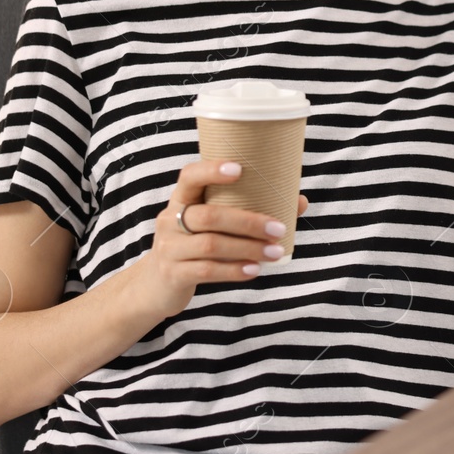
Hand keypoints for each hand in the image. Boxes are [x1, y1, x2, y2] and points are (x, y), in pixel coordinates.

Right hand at [122, 158, 307, 320]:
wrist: (155, 285)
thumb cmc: (194, 245)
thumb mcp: (211, 226)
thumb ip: (246, 212)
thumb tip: (298, 201)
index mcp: (181, 200)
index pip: (189, 176)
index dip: (212, 170)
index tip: (240, 168)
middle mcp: (170, 220)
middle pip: (209, 216)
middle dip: (248, 222)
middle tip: (278, 228)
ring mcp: (169, 247)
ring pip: (211, 244)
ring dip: (248, 249)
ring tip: (275, 252)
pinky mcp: (173, 274)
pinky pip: (206, 270)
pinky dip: (234, 270)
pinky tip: (254, 270)